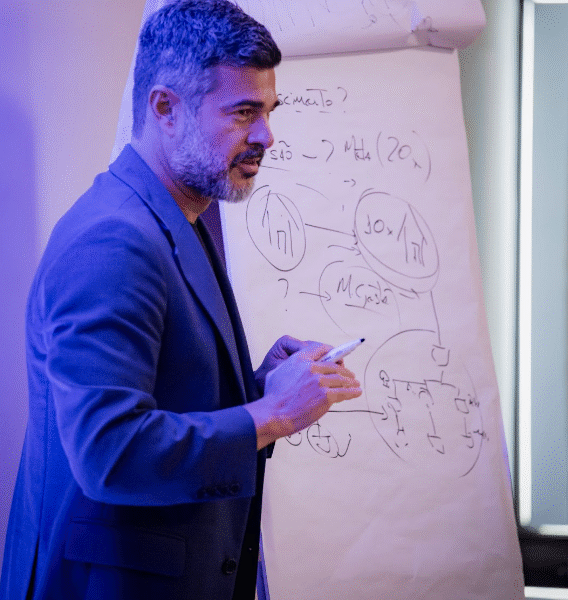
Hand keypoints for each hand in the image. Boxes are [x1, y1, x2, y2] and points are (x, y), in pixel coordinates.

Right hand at [245, 342, 361, 449]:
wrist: (274, 414)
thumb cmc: (273, 397)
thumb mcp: (277, 372)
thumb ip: (291, 365)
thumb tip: (297, 366)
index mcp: (299, 359)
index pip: (320, 349)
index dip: (332, 353)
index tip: (338, 359)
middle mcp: (311, 367)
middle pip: (335, 366)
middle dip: (345, 370)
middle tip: (350, 375)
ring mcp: (320, 382)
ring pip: (341, 379)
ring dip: (351, 382)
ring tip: (355, 384)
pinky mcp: (326, 396)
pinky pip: (343, 392)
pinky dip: (352, 392)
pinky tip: (356, 392)